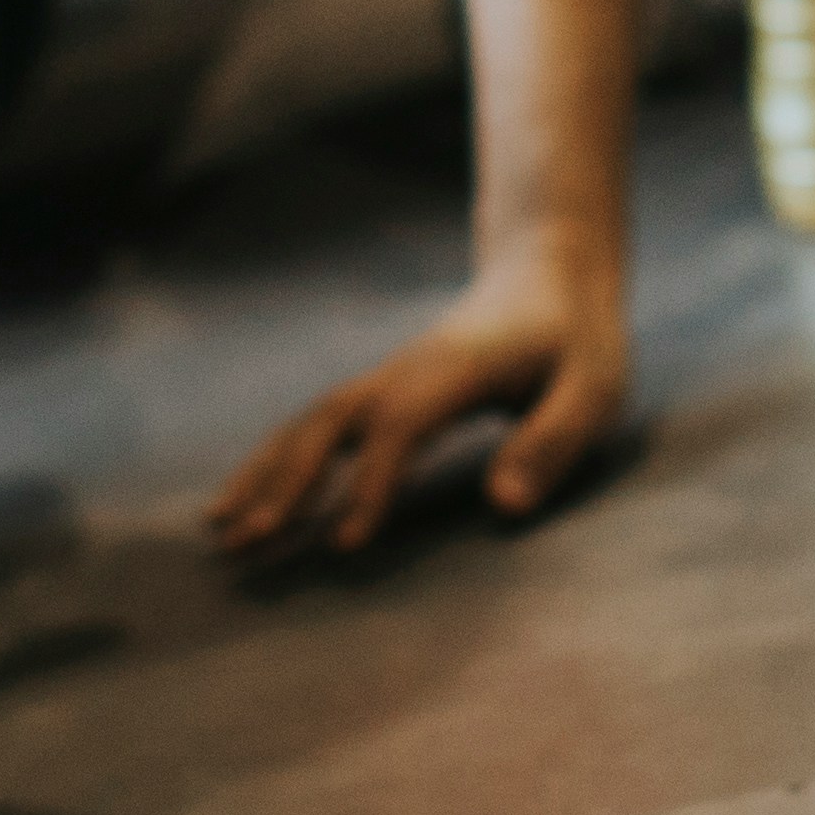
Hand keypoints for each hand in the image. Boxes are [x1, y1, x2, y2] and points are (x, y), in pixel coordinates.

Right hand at [210, 247, 630, 555]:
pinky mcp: (382, 390)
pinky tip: (249, 501)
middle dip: (287, 480)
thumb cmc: (577, 340)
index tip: (345, 543)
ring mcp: (388, 378)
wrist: (548, 271)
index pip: (401, 425)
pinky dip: (276, 461)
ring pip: (312, 421)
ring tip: (220, 531)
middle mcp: (407, 371)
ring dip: (265, 472)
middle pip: (333, 420)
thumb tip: (504, 506)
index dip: (372, 483)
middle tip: (248, 541)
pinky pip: (317, 425)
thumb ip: (554, 442)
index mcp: (457, 370)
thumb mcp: (594, 387)